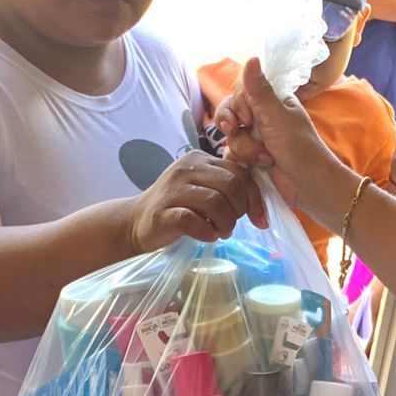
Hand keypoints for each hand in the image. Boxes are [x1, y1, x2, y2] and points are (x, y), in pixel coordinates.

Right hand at [129, 151, 267, 253]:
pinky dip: (207, 233)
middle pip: (231, 185)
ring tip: (220, 232)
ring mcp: (174, 189)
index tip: (260, 219)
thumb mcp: (202, 189)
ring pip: (216, 202)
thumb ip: (225, 187)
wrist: (136, 222)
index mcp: (200, 159)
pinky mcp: (164, 211)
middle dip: (240, 211)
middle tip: (231, 224)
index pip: (239, 172)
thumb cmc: (176, 207)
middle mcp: (187, 168)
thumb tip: (258, 203)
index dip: (254, 198)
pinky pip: (195, 221)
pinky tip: (206, 236)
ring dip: (226, 224)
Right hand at [216, 58, 344, 211]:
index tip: (247, 118)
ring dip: (245, 150)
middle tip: (242, 134)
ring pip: (230, 139)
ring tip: (265, 159)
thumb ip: (260, 90)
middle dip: (238, 131)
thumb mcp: (277, 116)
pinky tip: (258, 168)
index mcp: (271, 102)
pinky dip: (243, 163)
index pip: (239, 95)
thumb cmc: (300, 148)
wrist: (308, 186)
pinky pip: (232, 157)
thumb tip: (251, 57)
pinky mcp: (251, 160)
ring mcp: (255, 140)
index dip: (237, 107)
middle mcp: (261, 118)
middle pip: (230, 117)